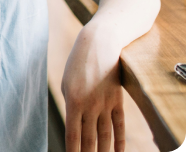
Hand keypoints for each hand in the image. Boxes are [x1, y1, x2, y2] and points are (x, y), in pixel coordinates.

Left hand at [61, 25, 124, 151]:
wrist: (99, 43)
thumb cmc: (78, 62)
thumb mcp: (67, 81)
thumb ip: (70, 104)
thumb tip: (74, 124)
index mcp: (73, 101)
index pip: (73, 136)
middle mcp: (90, 105)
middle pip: (89, 140)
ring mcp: (105, 104)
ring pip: (105, 137)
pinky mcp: (117, 100)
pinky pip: (119, 125)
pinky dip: (120, 142)